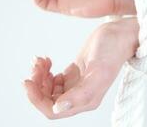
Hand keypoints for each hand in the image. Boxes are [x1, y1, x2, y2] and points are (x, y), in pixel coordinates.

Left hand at [24, 18, 138, 118]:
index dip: (36, 99)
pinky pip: (52, 79)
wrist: (119, 35)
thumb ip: (80, 94)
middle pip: (47, 100)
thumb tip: (58, 109)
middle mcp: (79, 96)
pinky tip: (46, 60)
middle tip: (35, 66)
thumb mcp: (98, 72)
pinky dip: (45, 70)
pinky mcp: (74, 74)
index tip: (27, 81)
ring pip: (48, 89)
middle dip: (36, 85)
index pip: (53, 110)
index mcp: (85, 100)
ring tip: (40, 60)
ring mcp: (76, 85)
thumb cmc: (112, 51)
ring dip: (39, 76)